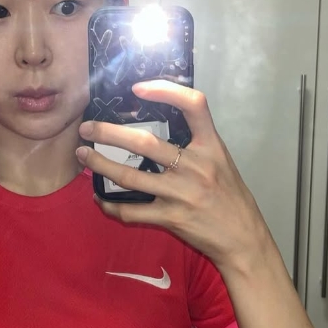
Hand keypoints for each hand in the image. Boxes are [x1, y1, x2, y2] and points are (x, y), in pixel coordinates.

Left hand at [76, 80, 270, 271]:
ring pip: (130, 176)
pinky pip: (131, 211)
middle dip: (109, 133)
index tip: (137, 88)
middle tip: (87, 128)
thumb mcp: (221, 161)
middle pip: (145, 142)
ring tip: (83, 155)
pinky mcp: (171, 218)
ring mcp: (182, 193)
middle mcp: (196, 166)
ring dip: (100, 165)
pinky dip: (110, 204)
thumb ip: (196, 144)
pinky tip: (100, 198)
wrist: (244, 239)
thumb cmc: (231, 197)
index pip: (194, 105)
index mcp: (211, 146)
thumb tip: (157, 127)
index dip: (165, 90)